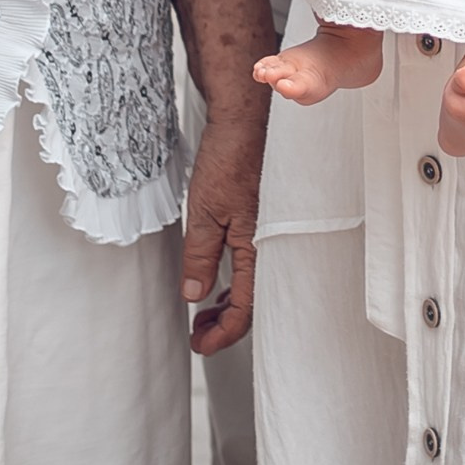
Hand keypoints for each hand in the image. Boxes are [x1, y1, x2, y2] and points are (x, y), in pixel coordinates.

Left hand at [180, 106, 264, 354]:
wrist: (247, 120)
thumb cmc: (231, 159)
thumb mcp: (205, 212)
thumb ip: (200, 257)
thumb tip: (195, 295)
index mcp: (258, 249)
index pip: (244, 309)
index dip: (221, 334)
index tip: (199, 343)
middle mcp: (269, 245)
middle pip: (253, 301)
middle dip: (225, 323)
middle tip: (200, 333)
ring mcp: (267, 232)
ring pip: (254, 282)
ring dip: (230, 301)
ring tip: (207, 310)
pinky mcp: (263, 219)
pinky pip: (254, 261)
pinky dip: (237, 278)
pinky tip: (221, 277)